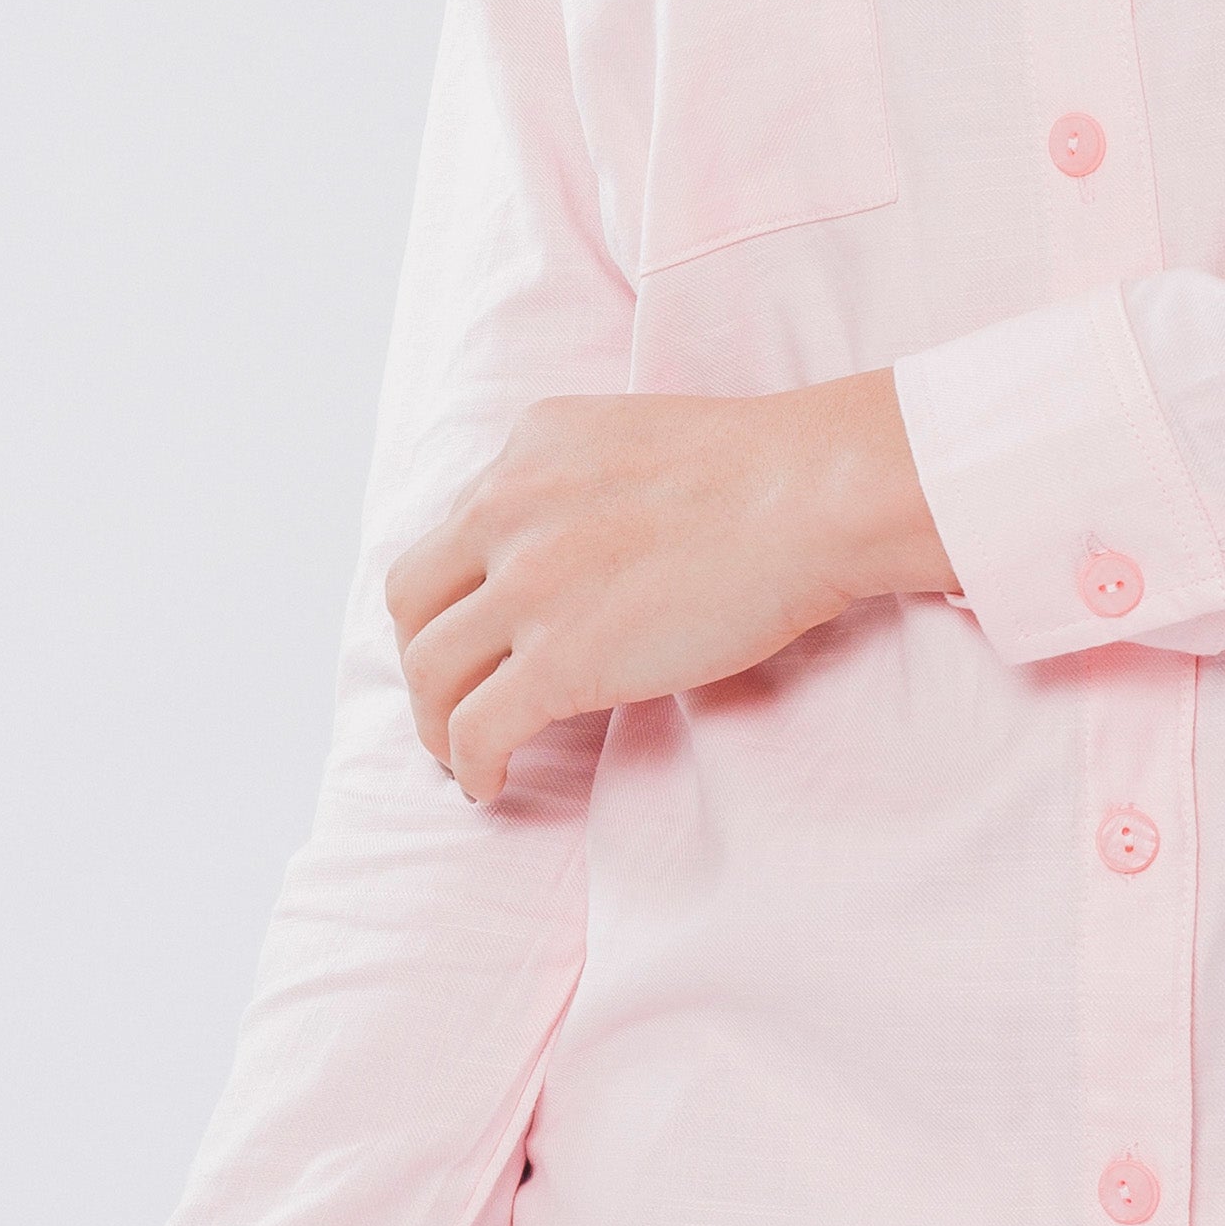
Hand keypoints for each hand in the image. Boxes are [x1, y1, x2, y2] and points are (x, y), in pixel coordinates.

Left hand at [387, 367, 950, 804]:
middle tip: (448, 696)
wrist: (811, 494)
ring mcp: (528, 587)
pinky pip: (477, 728)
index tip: (469, 635)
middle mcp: (507, 509)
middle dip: (421, 656)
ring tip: (458, 752)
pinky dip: (468, 765)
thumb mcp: (634, 440)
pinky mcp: (561, 661)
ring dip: (435, 721)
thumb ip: (582, 482)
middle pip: (413, 602)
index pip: (450, 534)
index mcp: (527, 451)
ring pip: (429, 671)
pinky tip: (486, 784)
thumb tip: (576, 542)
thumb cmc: (767, 472)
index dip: (451, 597)